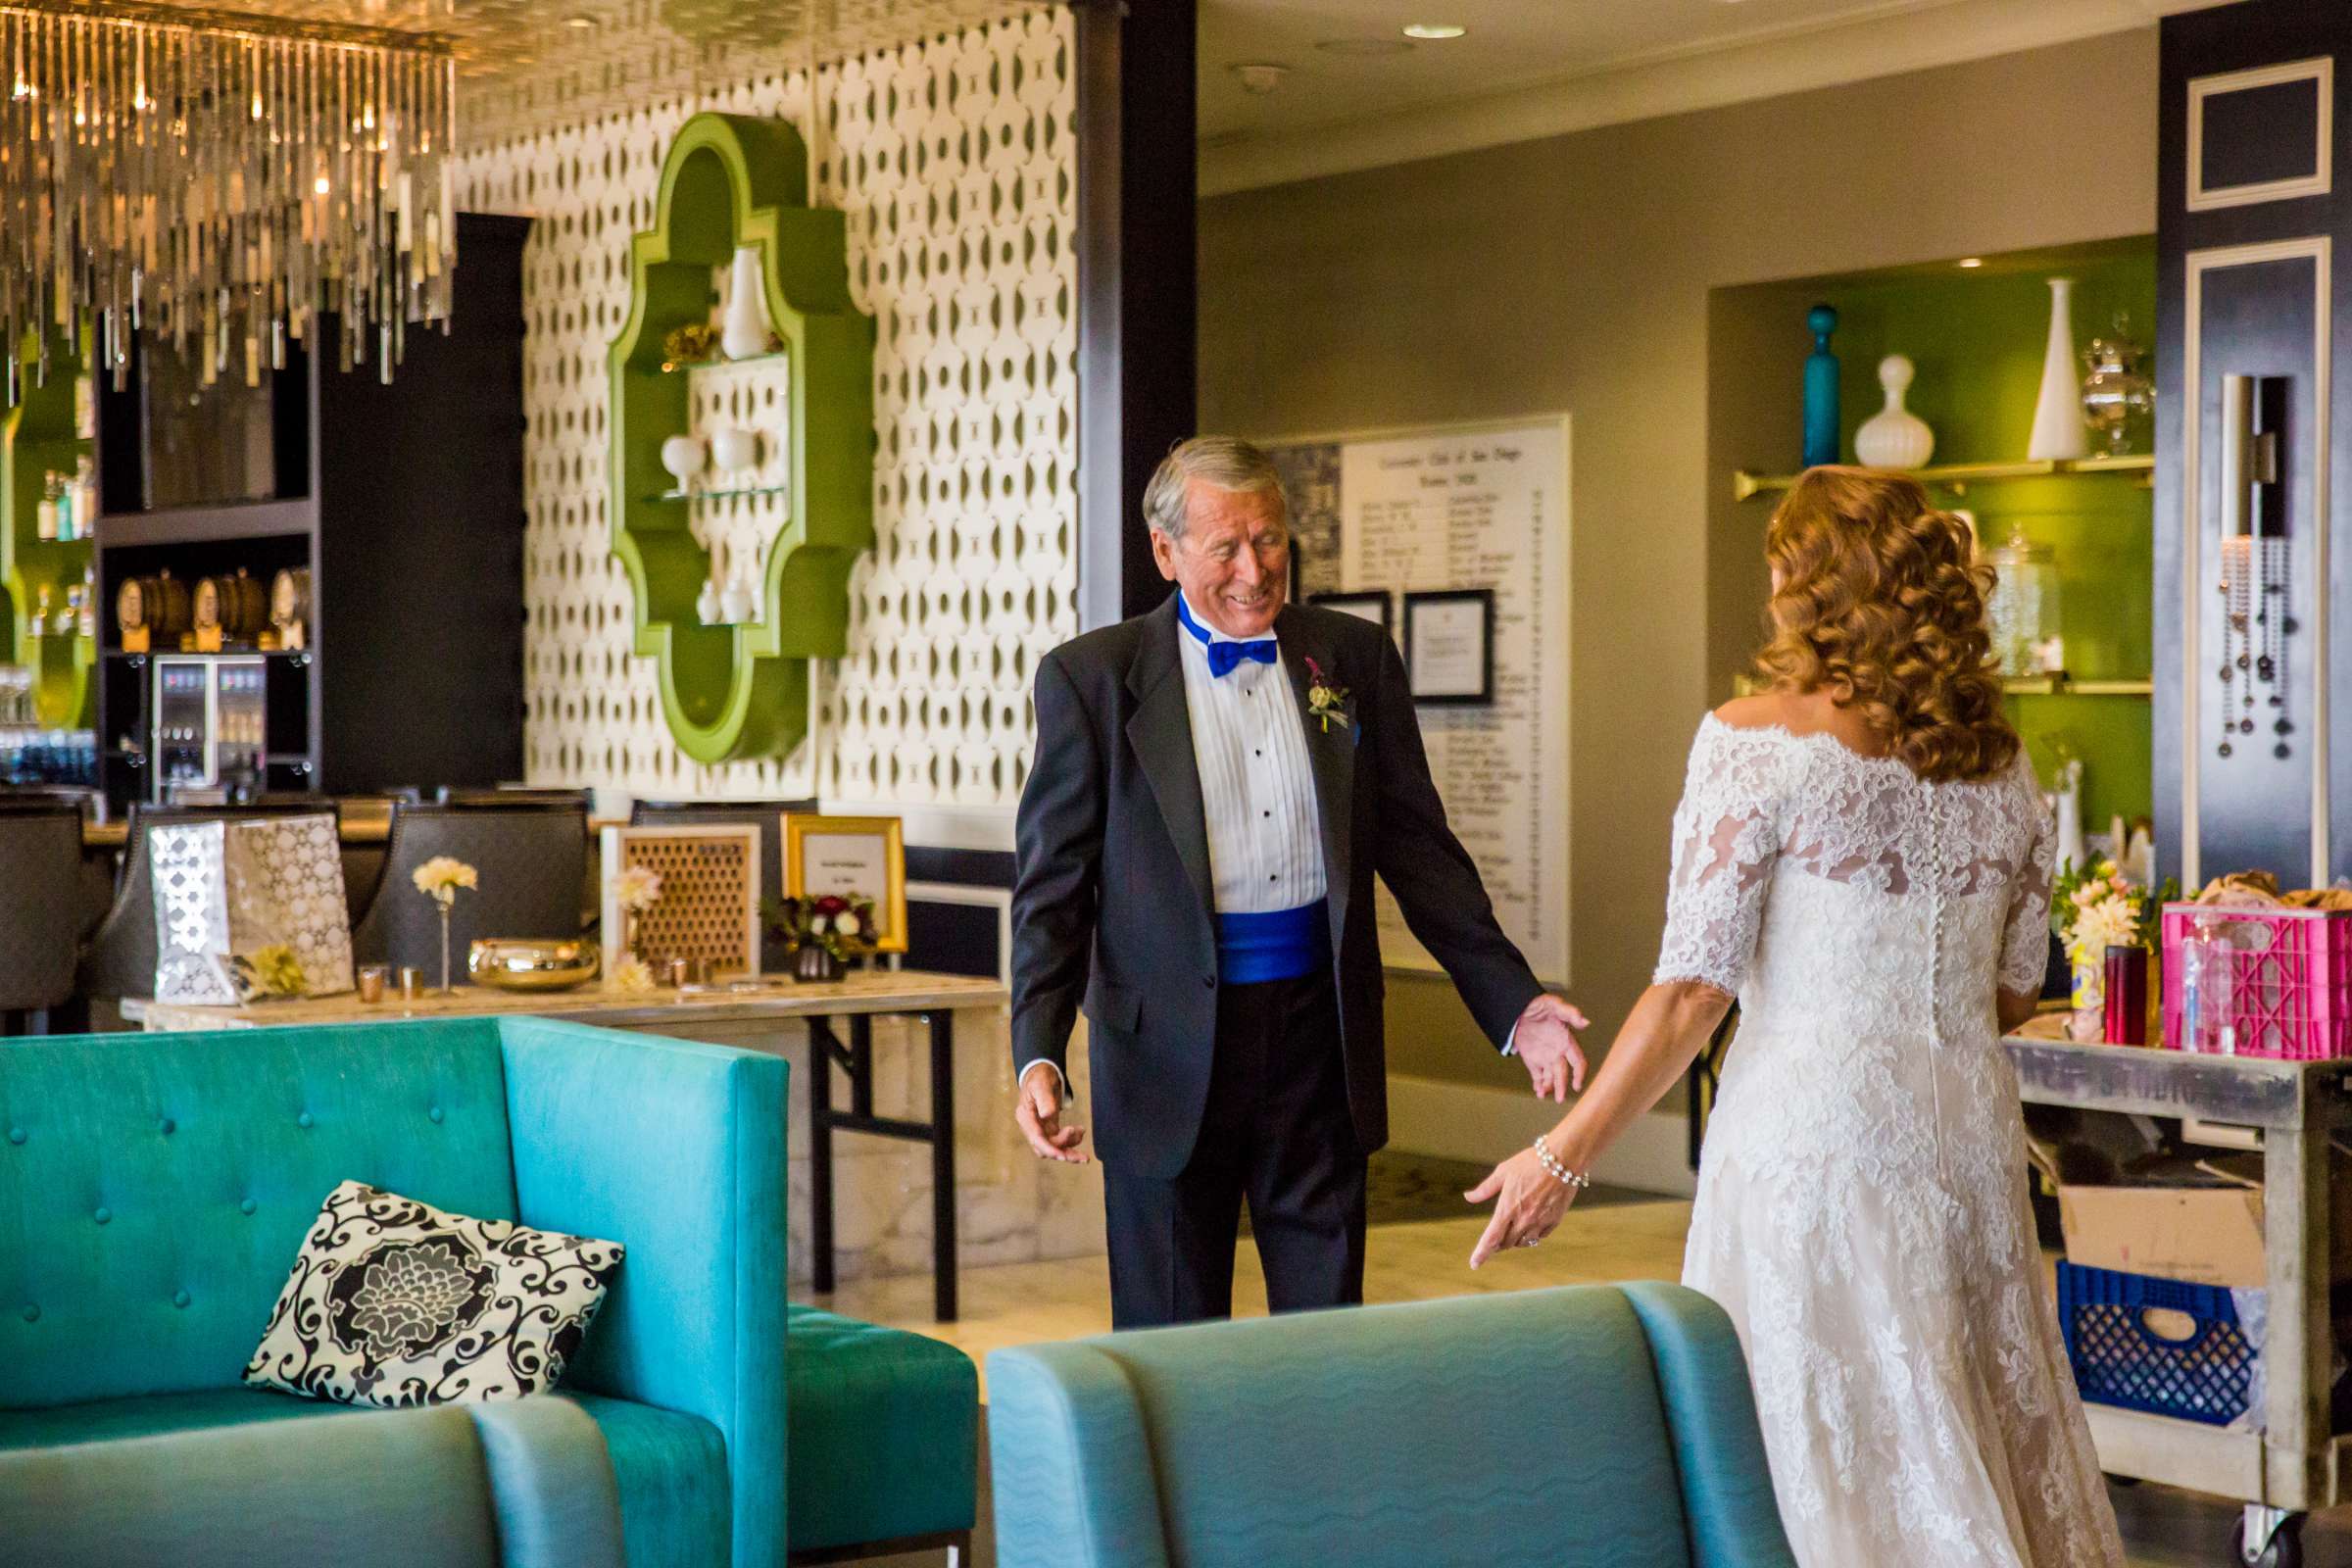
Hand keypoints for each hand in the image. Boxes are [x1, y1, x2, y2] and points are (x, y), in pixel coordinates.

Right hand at [1014, 1064, 1088, 1163]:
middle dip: (1063, 1153)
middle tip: (1083, 1157)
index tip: (1063, 1156)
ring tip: (1082, 1132)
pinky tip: (1081, 1131)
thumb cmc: (1040, 1077)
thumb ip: (1045, 1099)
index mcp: (1025, 1116)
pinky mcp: (1049, 1128)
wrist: (1041, 1073)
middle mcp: (1031, 1126)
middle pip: (1044, 1149)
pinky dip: (1071, 1140)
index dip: (1049, 1149)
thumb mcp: (1041, 1084)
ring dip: (1070, 1147)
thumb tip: (1047, 1115)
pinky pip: (1059, 1141)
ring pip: (1053, 1147)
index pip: (1036, 1138)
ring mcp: (1040, 1128)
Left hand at [1466, 1143, 1576, 1267]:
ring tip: (1511, 1233)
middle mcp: (1524, 1219)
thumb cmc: (1530, 1162)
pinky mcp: (1555, 1221)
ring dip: (1515, 1241)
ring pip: (1524, 1243)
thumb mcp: (1504, 1172)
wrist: (1562, 1159)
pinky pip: (1540, 1237)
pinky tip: (1530, 1227)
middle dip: (1498, 1244)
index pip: (1491, 1238)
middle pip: (1506, 1243)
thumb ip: (1485, 1188)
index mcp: (1508, 1208)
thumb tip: (1468, 1197)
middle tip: (1494, 1240)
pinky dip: (1532, 1236)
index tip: (1474, 1264)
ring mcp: (1540, 1221)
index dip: (1481, 1253)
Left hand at [1513, 994, 1589, 1101]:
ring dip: (1548, 1087)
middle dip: (1562, 1086)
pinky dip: (1538, 1084)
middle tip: (1559, 1098)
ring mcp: (1545, 1058)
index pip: (1578, 1062)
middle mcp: (1558, 1053)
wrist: (1518, 1007)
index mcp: (1567, 1042)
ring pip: (1550, 1077)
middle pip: (1563, 1074)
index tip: (1577, 1085)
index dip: (1579, 1074)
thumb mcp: (1555, 1005)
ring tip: (1543, 1094)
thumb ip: (1570, 1013)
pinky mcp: (1532, 1060)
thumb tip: (1586, 1021)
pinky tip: (1538, 1091)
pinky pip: (1537, 1076)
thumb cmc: (1539, 1005)